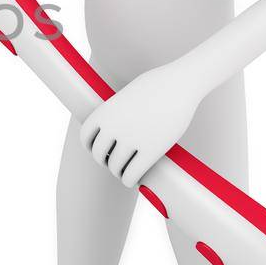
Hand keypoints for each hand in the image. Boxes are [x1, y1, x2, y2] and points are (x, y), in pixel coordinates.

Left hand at [78, 67, 201, 186]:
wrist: (180, 84)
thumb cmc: (156, 86)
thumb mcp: (128, 96)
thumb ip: (116, 113)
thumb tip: (113, 131)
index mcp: (105, 112)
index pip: (86, 137)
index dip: (91, 148)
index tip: (100, 151)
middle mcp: (114, 126)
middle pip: (99, 155)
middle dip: (105, 161)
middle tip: (114, 163)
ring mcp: (132, 139)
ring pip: (115, 167)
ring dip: (118, 172)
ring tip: (125, 171)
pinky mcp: (151, 151)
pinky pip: (132, 174)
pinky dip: (129, 180)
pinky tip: (132, 180)